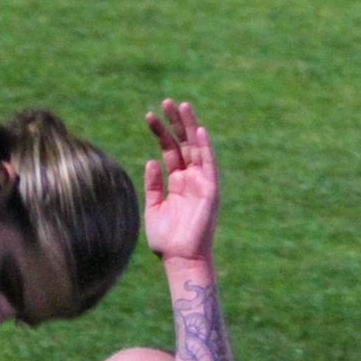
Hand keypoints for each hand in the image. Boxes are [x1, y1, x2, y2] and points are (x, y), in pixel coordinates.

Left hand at [141, 98, 219, 264]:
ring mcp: (201, 183)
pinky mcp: (210, 190)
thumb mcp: (154, 208)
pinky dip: (205, 148)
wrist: (180, 259)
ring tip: (181, 105)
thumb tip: (151, 161)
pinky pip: (209, 165)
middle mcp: (190, 179)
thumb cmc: (166, 239)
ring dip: (190, 127)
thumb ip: (153, 185)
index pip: (169, 150)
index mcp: (176, 182)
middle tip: (166, 101)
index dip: (160, 133)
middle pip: (183, 143)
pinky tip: (199, 131)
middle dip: (175, 123)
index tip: (149, 115)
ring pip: (196, 148)